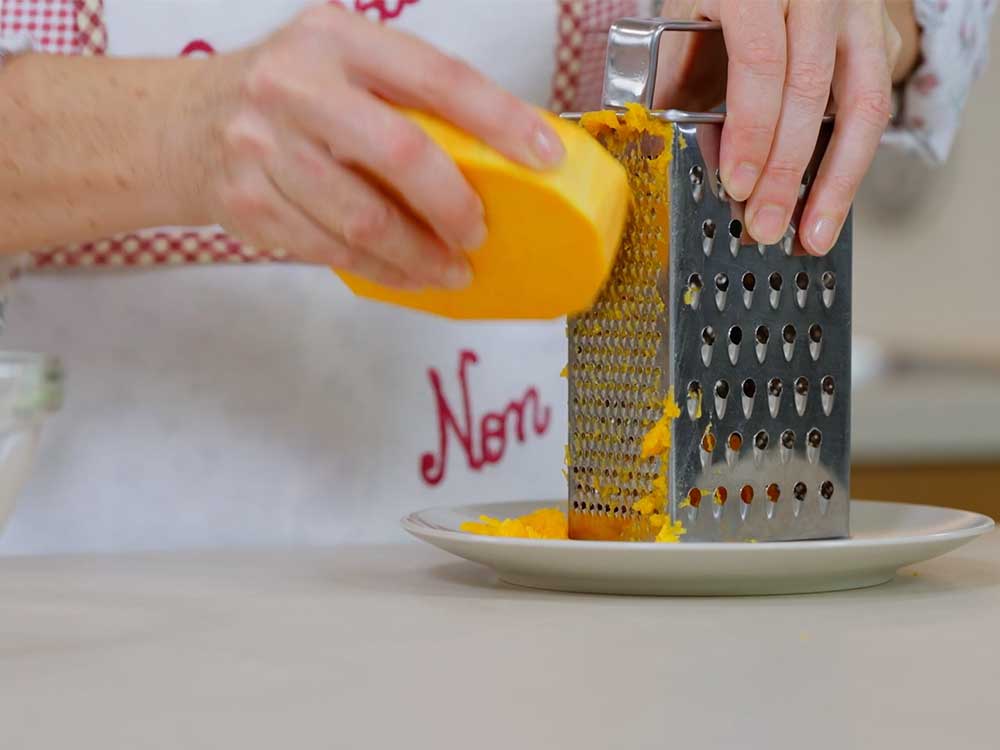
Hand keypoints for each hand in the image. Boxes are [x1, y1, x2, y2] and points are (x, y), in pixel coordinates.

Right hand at [182, 4, 564, 287]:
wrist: (181, 125)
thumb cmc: (288, 96)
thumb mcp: (341, 64)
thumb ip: (405, 96)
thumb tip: (500, 153)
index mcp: (337, 39)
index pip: (435, 76)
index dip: (498, 119)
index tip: (544, 156)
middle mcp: (295, 86)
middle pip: (399, 153)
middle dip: (453, 205)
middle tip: (480, 233)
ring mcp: (263, 147)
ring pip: (364, 220)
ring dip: (420, 256)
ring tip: (452, 269)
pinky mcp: (248, 204)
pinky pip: (333, 252)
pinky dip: (382, 271)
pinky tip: (408, 274)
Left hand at [656, 0, 903, 254]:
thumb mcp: (688, 12)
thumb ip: (686, 77)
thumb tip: (709, 159)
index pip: (761, 65)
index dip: (751, 132)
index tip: (737, 186)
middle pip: (812, 92)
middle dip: (787, 172)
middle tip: (766, 225)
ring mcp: (859, 10)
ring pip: (865, 102)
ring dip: (839, 180)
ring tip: (814, 233)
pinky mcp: (881, 29)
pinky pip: (874, 100)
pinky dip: (852, 156)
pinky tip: (830, 197)